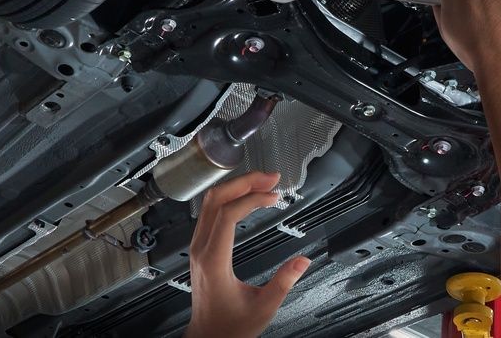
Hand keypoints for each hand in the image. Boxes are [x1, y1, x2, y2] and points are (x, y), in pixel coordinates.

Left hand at [185, 172, 309, 337]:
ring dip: (237, 186)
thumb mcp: (263, 307)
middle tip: (271, 177)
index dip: (252, 199)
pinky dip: (230, 197)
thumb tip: (303, 261)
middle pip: (216, 198)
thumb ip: (284, 283)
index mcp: (214, 260)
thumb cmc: (229, 327)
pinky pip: (210, 210)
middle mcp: (201, 249)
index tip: (273, 195)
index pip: (228, 214)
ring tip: (263, 182)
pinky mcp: (200, 247)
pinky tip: (248, 197)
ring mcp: (197, 246)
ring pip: (210, 201)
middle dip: (245, 182)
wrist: (207, 337)